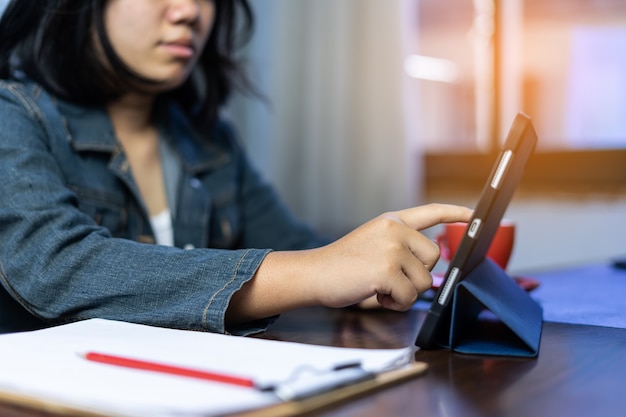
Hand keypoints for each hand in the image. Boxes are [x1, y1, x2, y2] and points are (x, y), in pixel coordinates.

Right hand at [226, 203, 471, 323]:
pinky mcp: (386, 270)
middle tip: (390, 278)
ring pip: (424, 282)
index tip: (472, 214)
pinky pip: (408, 297)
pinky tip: (374, 293)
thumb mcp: (373, 244)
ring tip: (378, 285)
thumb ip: (400, 248)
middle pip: (434, 259)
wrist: (314, 273)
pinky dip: (394, 303)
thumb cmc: (342, 265)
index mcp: (391, 222)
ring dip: (404, 292)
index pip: (429, 212)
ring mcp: (391, 248)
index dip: (453, 213)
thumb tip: (431, 271)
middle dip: (418, 276)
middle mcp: (394, 230)